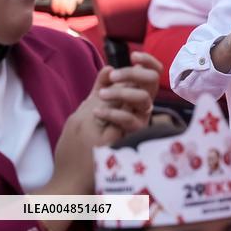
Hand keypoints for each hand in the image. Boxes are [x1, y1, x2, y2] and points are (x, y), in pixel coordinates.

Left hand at [40, 54, 161, 196]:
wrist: (78, 174)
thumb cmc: (86, 142)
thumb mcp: (91, 109)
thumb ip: (100, 87)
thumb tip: (108, 67)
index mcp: (135, 98)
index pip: (152, 74)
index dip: (148, 62)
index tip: (134, 55)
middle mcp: (142, 108)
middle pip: (152, 82)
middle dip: (133, 74)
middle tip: (113, 76)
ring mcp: (140, 123)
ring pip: (145, 99)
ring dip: (123, 92)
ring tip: (102, 95)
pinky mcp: (134, 137)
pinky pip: (132, 120)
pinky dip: (113, 113)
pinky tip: (97, 113)